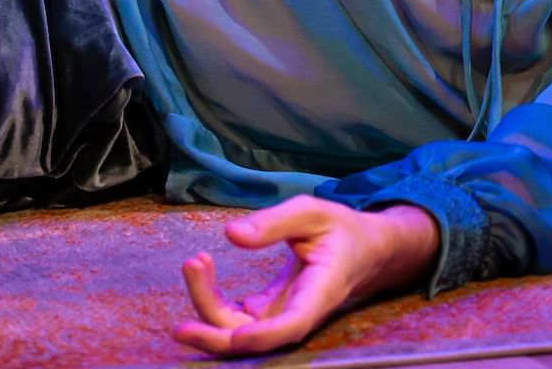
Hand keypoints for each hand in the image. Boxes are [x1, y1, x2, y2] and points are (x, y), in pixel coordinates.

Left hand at [173, 195, 436, 356]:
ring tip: (195, 262)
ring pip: (234, 332)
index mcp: (320, 293)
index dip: (263, 336)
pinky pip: (231, 319)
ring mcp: (278, 319)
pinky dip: (210, 299)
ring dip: (205, 304)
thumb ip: (274, 222)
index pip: (293, 325)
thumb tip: (232, 235)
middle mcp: (296, 315)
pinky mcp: (265, 314)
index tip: (235, 336)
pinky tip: (201, 269)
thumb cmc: (341, 230)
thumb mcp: (314, 213)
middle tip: (191, 272)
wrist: (361, 251)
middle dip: (212, 325)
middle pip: (251, 338)